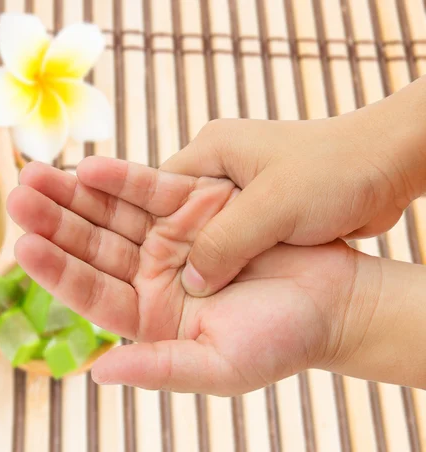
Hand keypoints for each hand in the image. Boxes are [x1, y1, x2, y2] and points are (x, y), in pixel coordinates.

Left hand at [7, 158, 360, 394]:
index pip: (90, 291)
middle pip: (91, 246)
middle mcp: (151, 275)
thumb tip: (98, 374)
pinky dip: (120, 176)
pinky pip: (150, 188)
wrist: (333, 303)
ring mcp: (170, 239)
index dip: (56, 269)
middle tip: (18, 195)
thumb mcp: (218, 366)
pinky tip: (88, 165)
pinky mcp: (195, 208)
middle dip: (55, 220)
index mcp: (148, 317)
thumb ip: (158, 368)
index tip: (23, 245)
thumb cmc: (281, 343)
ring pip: (111, 212)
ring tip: (35, 172)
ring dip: (74, 192)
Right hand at [160, 76, 425, 295]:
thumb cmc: (335, 172)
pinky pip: (230, 239)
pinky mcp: (262, 208)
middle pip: (175, 214)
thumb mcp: (274, 207)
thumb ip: (226, 242)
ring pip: (204, 232)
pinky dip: (226, 260)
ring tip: (185, 291)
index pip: (155, 189)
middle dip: (171, 248)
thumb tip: (192, 281)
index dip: (145, 227)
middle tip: (158, 285)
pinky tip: (221, 285)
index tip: (139, 264)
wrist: (389, 166)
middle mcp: (220, 166)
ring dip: (202, 258)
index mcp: (211, 149)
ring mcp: (241, 187)